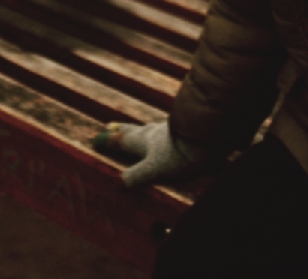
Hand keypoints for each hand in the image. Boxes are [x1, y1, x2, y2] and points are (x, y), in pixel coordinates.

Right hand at [91, 120, 215, 187]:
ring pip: (155, 129)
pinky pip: (174, 132)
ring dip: (145, 130)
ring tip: (142, 131)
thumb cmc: (181, 152)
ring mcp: (175, 130)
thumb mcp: (155, 168)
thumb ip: (136, 176)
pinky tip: (174, 136)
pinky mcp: (191, 132)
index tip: (96, 138)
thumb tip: (117, 183)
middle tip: (110, 125)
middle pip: (136, 130)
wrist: (211, 134)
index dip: (110, 141)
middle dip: (123, 130)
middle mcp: (157, 132)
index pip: (123, 141)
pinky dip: (168, 133)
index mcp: (145, 141)